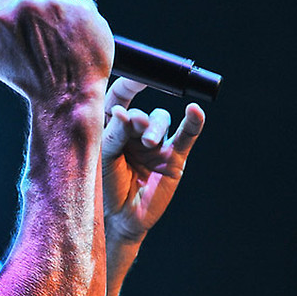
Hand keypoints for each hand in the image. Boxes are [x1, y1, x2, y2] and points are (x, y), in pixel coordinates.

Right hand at [0, 0, 113, 101]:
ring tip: (60, 37)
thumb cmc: (25, 79)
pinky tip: (78, 38)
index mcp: (4, 15)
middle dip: (39, 2)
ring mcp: (62, 7)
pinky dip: (83, 19)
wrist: (66, 97)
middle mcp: (32, 6)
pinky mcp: (87, 12)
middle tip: (42, 29)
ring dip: (62, 11)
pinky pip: (84, 4)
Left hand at [101, 78, 204, 241]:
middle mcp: (133, 132)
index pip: (119, 96)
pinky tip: (195, 111)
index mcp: (111, 127)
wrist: (118, 218)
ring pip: (161, 119)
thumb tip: (125, 110)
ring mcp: (155, 144)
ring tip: (148, 143)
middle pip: (141, 110)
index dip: (128, 85)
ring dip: (155, 127)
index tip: (137, 77)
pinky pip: (186, 135)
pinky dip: (193, 123)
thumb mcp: (102, 157)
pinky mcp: (173, 158)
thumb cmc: (102, 185)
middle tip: (134, 126)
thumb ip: (114, 133)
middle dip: (139, 119)